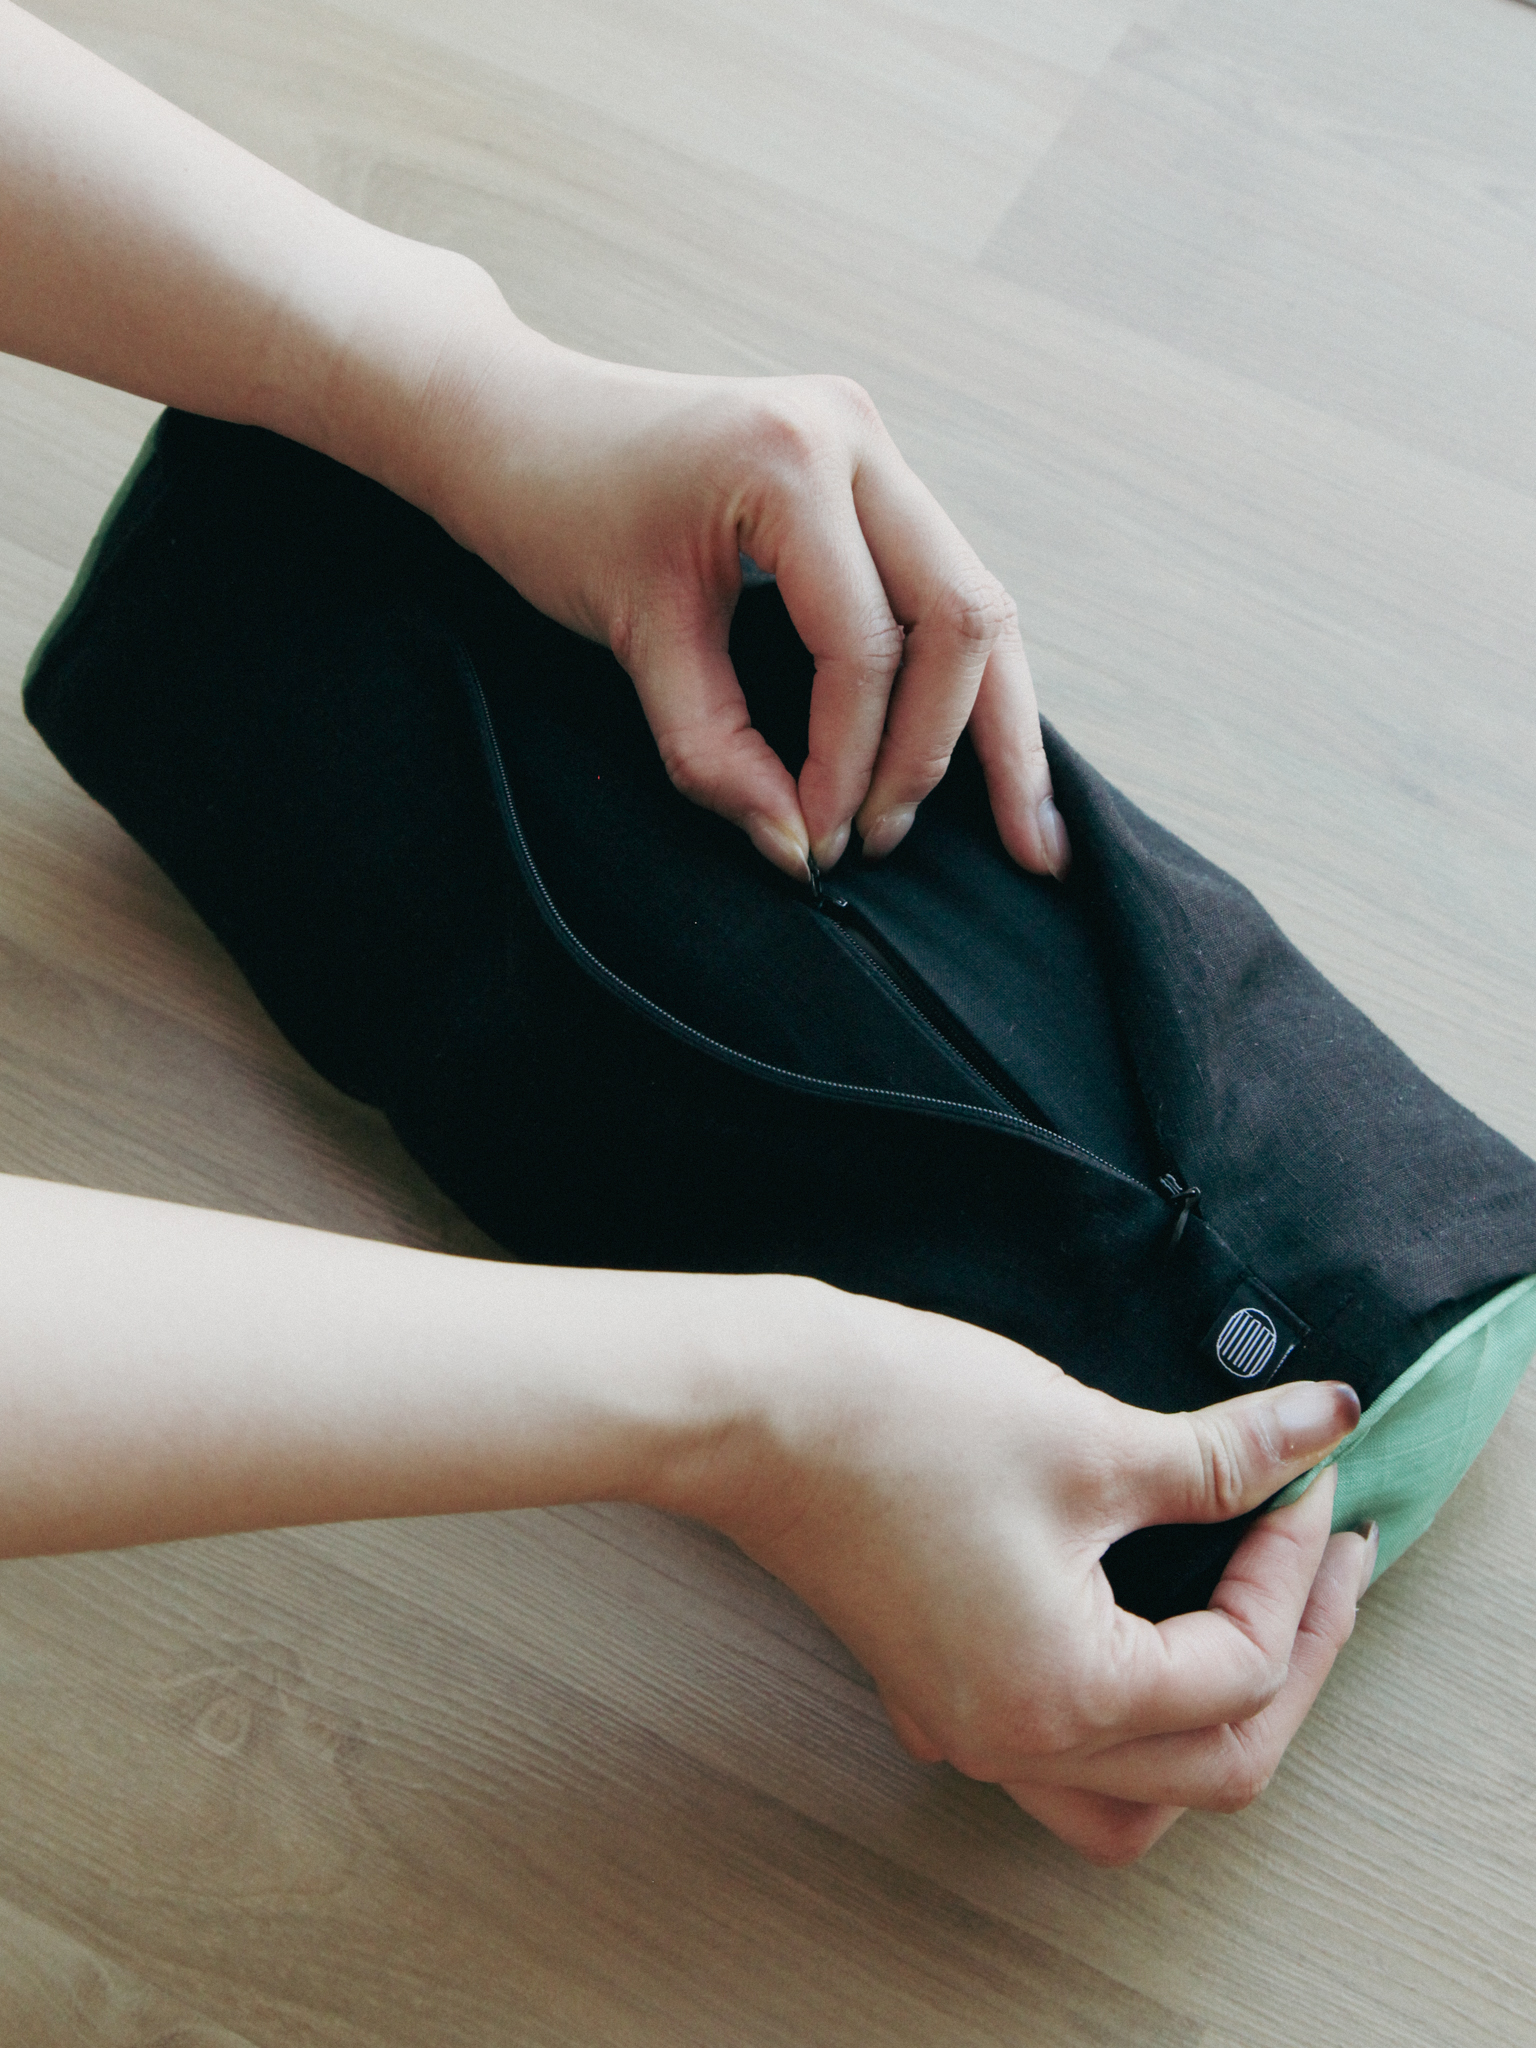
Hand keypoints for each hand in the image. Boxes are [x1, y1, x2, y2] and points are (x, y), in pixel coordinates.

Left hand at [0, 7, 1058, 883]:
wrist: (516, 421)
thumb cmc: (555, 510)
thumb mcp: (629, 634)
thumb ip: (712, 748)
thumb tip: (797, 847)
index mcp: (792, 460)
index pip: (860, 646)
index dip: (848, 760)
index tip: (816, 842)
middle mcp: (857, 438)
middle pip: (962, 617)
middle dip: (941, 749)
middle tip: (884, 842)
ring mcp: (876, 449)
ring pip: (980, 605)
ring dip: (991, 725)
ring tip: (1023, 835)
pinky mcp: (874, 481)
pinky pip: (948, 592)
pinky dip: (966, 683)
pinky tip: (995, 760)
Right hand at [682, 1286, 1367, 1864]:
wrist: (748, 1403)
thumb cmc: (897, 1421)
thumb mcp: (1087, 1436)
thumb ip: (1222, 1457)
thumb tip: (1319, 1429)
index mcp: (1062, 1696)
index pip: (1237, 1666)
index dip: (1293, 1566)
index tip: (1307, 1478)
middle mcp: (1013, 1740)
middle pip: (1209, 1765)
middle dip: (1289, 1657)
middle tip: (1324, 1557)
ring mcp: (965, 1721)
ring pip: (1132, 1794)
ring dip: (1211, 1723)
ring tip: (1258, 1626)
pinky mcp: (933, 1682)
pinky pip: (1059, 1750)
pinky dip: (1129, 1709)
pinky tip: (1147, 1624)